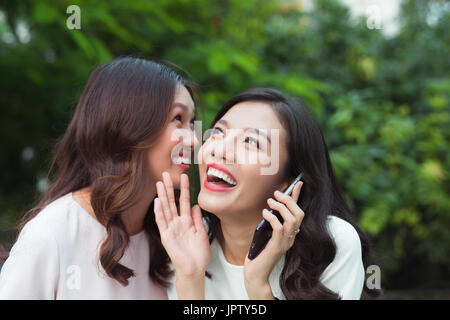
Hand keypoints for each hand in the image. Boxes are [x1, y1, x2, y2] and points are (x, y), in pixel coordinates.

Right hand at [154, 172, 210, 279]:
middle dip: (169, 188)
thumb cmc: (199, 254)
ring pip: (166, 209)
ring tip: (159, 183)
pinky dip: (159, 212)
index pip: (184, 201)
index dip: (184, 189)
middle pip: (172, 202)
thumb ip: (197, 219)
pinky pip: (162, 222)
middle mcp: (177, 223)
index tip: (184, 176)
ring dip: (162, 196)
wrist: (195, 269)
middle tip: (165, 174)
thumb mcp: (201, 233)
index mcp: (187, 221)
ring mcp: (171, 229)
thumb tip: (195, 205)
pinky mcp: (166, 236)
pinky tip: (157, 201)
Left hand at [243, 181, 303, 298]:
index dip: (298, 197)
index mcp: (290, 233)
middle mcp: (291, 237)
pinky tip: (265, 213)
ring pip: (292, 220)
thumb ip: (270, 221)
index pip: (298, 212)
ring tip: (270, 202)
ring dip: (281, 208)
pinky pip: (279, 228)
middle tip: (276, 194)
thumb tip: (270, 205)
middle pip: (299, 214)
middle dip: (289, 200)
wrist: (255, 273)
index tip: (298, 182)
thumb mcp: (265, 232)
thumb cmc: (259, 252)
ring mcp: (286, 243)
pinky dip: (273, 218)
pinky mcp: (277, 247)